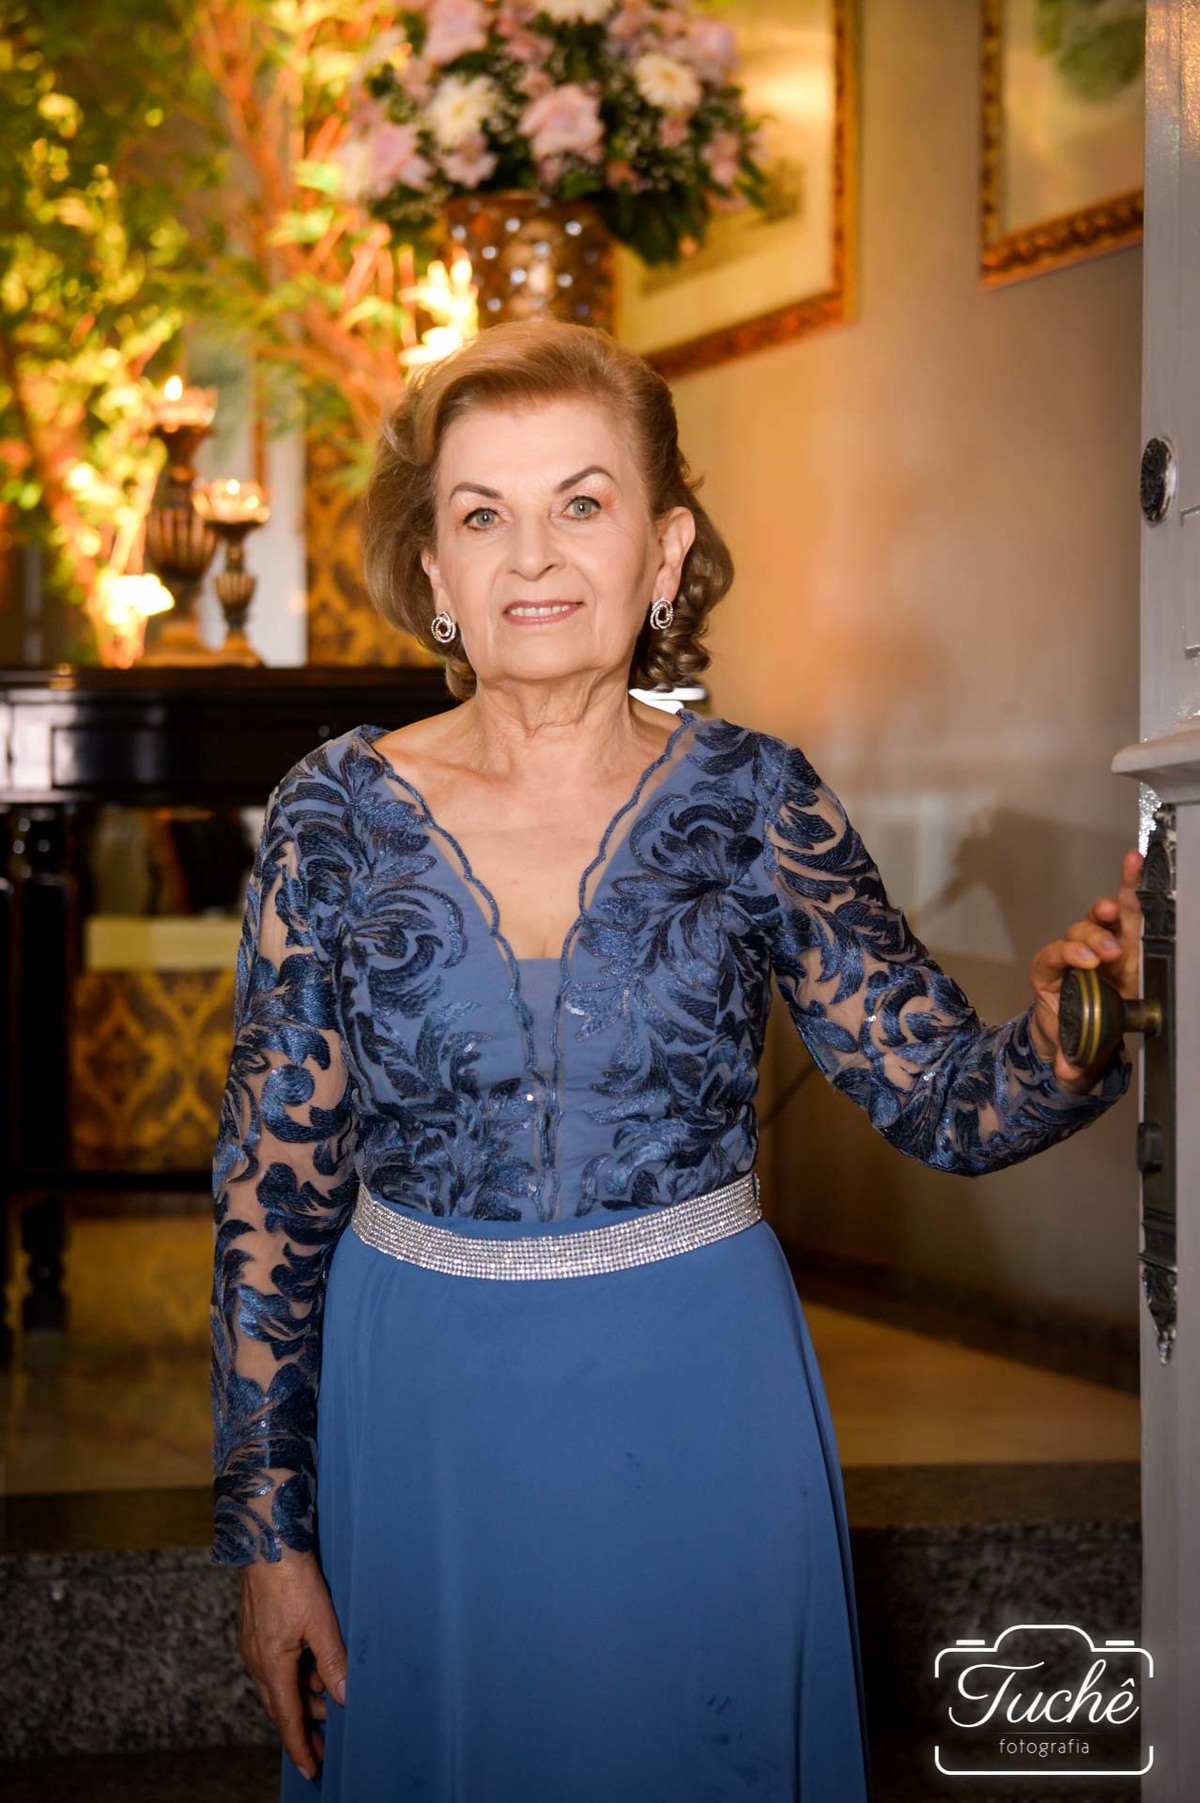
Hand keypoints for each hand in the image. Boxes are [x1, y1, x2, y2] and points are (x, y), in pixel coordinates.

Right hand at [238, 1548, 347, 1782]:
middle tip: (325, 1743)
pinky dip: (295, 1675)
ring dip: (302, 1697)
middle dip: (303, 1726)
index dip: (300, 1746)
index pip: (287, 1718)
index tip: (311, 1769)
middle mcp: (257, 1660)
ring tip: (327, 1704)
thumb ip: (332, 1660)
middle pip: (281, 1705)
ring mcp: (254, 1645)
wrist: (267, 1541)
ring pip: (280, 1684)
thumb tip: (344, 1696)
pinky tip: (313, 1670)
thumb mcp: (320, 1621)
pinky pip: (276, 1666)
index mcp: (272, 1664)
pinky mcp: (257, 1631)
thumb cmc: (293, 1578)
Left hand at [1027, 847, 1144, 1091]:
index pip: (1051, 957)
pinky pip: (1128, 909)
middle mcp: (1075, 955)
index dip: (1067, 955)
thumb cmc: (1075, 1030)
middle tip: (1105, 952)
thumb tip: (1066, 1074)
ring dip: (1110, 910)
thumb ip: (1070, 1059)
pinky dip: (1130, 884)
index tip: (1086, 963)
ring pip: (1101, 919)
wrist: (1083, 1028)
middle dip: (1090, 938)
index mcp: (1053, 977)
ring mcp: (1101, 944)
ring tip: (1116, 908)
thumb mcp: (1070, 1048)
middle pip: (1077, 934)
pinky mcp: (1126, 940)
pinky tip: (1136, 860)